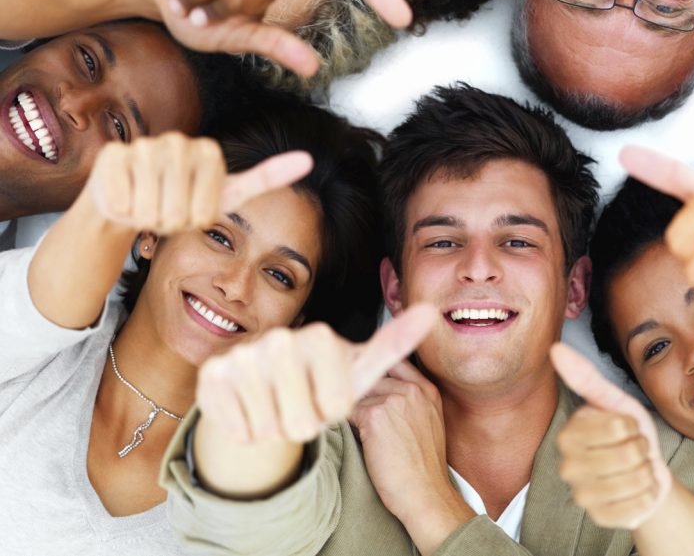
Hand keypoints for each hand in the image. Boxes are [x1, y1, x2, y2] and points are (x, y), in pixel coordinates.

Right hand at [86, 132, 312, 233]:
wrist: (131, 203)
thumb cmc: (182, 201)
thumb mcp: (227, 194)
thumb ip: (267, 178)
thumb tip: (309, 160)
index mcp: (208, 151)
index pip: (205, 211)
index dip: (197, 219)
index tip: (194, 209)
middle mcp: (176, 142)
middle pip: (177, 213)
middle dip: (171, 222)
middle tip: (167, 209)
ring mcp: (143, 146)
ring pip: (149, 210)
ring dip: (146, 218)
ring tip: (148, 203)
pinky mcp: (112, 156)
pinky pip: (122, 203)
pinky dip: (123, 210)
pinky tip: (125, 196)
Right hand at [195, 305, 437, 442]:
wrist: (269, 384)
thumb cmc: (322, 380)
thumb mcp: (362, 367)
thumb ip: (396, 343)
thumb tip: (433, 313)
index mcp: (319, 337)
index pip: (334, 408)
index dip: (333, 413)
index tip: (329, 395)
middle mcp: (279, 340)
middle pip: (299, 422)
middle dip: (303, 424)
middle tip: (301, 404)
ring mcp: (241, 356)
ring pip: (266, 427)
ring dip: (274, 428)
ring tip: (277, 405)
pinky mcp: (210, 375)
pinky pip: (234, 428)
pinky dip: (245, 430)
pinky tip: (250, 409)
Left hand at [349, 360, 455, 520]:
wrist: (425, 494)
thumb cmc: (423, 467)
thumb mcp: (427, 423)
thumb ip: (410, 401)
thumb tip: (378, 391)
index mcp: (428, 391)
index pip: (395, 363)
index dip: (378, 373)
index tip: (368, 384)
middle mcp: (413, 391)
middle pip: (373, 377)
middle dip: (362, 393)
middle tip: (358, 412)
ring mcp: (395, 401)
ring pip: (360, 394)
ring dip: (355, 410)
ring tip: (361, 431)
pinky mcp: (376, 416)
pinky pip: (349, 411)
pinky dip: (349, 424)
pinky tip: (358, 439)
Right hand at [550, 343, 669, 528]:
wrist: (646, 472)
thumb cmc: (628, 435)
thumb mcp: (614, 402)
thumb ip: (586, 377)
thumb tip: (556, 347)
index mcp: (568, 434)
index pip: (616, 426)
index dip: (632, 426)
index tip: (625, 428)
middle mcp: (567, 466)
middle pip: (628, 455)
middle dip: (641, 449)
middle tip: (633, 450)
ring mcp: (582, 495)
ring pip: (634, 481)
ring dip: (647, 473)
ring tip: (636, 469)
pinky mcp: (600, 518)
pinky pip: (638, 505)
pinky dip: (649, 494)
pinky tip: (638, 490)